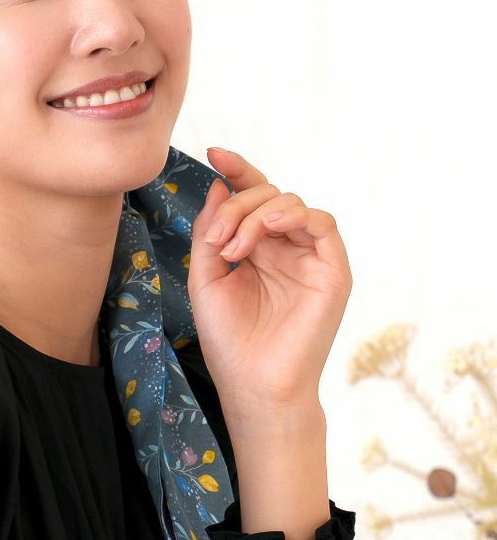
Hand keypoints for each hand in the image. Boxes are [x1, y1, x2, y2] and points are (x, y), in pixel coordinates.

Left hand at [188, 148, 352, 412]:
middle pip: (267, 195)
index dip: (237, 171)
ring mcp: (310, 258)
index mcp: (255, 248)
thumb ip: (211, 230)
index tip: (214, 153)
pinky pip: (323, 224)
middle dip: (236, 207)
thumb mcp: (205, 278)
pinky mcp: (333, 271)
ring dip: (257, 214)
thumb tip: (220, 183)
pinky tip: (272, 226)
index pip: (251, 197)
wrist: (253, 386)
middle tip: (218, 242)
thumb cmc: (228, 340)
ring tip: (235, 248)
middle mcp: (284, 248)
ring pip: (291, 203)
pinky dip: (295, 215)